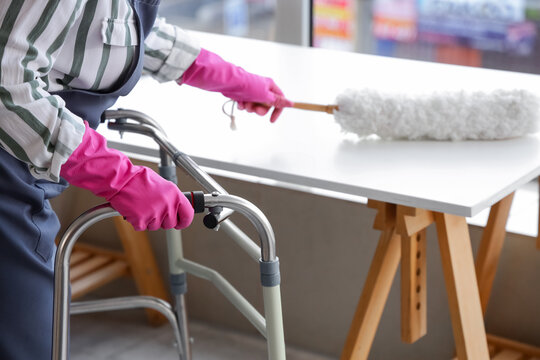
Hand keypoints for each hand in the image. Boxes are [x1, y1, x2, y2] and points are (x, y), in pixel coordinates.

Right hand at [60, 122, 193, 230]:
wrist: (120, 179)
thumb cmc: (138, 179)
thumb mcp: (161, 184)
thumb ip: (170, 196)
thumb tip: (175, 206)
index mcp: (174, 194)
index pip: (188, 214)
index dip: (184, 221)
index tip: (181, 223)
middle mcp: (167, 204)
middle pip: (170, 223)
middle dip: (162, 220)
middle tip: (152, 210)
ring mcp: (154, 213)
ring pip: (155, 226)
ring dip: (148, 220)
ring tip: (141, 206)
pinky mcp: (141, 220)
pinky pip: (142, 227)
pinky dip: (136, 221)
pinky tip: (133, 210)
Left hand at [180, 49, 292, 121]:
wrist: (228, 82)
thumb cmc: (248, 86)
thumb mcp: (265, 95)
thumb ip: (278, 101)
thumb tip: (292, 103)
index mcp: (270, 86)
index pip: (279, 100)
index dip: (277, 111)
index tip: (271, 120)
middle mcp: (262, 87)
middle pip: (267, 104)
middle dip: (260, 110)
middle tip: (254, 110)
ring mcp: (252, 91)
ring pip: (256, 106)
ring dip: (251, 108)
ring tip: (245, 104)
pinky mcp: (243, 94)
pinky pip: (247, 104)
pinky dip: (244, 106)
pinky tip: (240, 103)